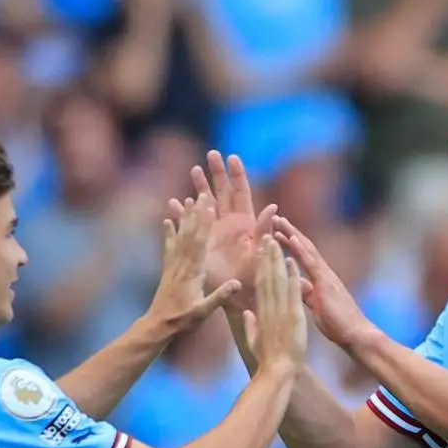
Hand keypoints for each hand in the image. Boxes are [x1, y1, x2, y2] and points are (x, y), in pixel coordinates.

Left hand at [147, 196, 242, 332]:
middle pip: (191, 234)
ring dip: (184, 218)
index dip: (205, 224)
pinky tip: (168, 220)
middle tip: (202, 193)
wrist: (158, 326)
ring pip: (180, 237)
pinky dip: (169, 232)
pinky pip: (169, 247)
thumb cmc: (183, 320)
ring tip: (187, 199)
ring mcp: (173, 265)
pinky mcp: (167, 269)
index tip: (209, 206)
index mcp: (194, 272)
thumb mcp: (204, 311)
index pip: (200, 243)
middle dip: (196, 213)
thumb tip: (237, 284)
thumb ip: (220, 297)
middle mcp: (182, 264)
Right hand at [179, 150, 275, 311]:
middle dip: (217, 172)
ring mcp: (215, 231)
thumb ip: (265, 230)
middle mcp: (230, 223)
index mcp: (245, 222)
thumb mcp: (262, 251)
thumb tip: (274, 207)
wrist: (239, 294)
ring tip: (194, 168)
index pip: (241, 192)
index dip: (237, 175)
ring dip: (199, 186)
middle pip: (223, 191)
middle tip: (212, 153)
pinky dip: (181, 214)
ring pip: (206, 203)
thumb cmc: (256, 276)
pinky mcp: (202, 243)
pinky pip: (189, 225)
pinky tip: (173, 203)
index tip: (232, 157)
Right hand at [242, 237, 306, 370]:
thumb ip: (251, 326)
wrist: (277, 371)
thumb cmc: (267, 361)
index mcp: (261, 313)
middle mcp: (268, 308)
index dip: (260, 266)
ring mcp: (280, 310)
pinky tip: (290, 261)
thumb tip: (247, 314)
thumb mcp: (254, 342)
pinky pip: (291, 291)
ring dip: (276, 259)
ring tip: (275, 241)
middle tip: (266, 237)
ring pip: (276, 279)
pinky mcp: (292, 316)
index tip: (260, 251)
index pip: (259, 284)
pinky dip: (291, 275)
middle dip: (266, 256)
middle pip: (266, 276)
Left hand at [273, 215, 374, 349]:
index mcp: (320, 279)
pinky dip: (300, 249)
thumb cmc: (338, 325)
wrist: (355, 334)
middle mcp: (324, 273)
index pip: (303, 257)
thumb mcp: (317, 307)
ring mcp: (325, 276)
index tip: (277, 232)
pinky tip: (291, 238)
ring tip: (279, 220)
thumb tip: (297, 288)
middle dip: (290, 232)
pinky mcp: (326, 283)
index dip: (290, 244)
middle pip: (305, 247)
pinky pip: (311, 262)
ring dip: (292, 233)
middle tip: (276, 218)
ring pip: (307, 249)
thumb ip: (308, 295)